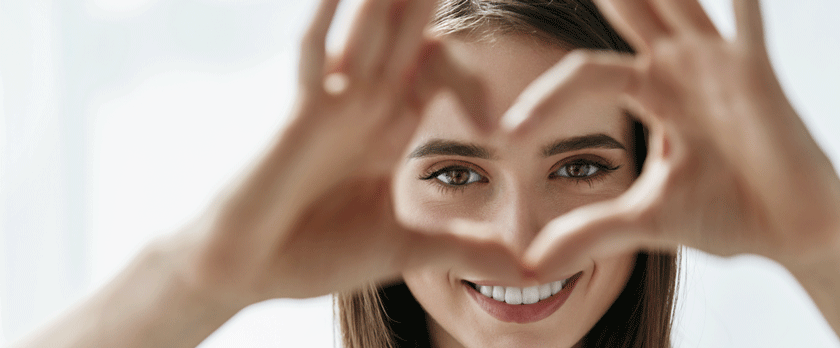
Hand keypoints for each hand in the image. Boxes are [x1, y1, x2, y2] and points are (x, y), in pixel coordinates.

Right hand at [178, 0, 523, 306]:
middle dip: (425, 3)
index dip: (468, 78)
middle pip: (405, 37)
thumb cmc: (316, 254)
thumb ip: (463, 249)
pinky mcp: (301, 116)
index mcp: (390, 130)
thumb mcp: (407, 249)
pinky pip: (314, 57)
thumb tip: (523, 270)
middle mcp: (365, 107)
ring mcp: (332, 106)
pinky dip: (327, 23)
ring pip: (367, 33)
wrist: (252, 271)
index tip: (490, 124)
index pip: (436, 73)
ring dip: (386, 0)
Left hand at [501, 0, 839, 278]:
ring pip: (677, 4)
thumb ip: (589, 232)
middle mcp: (680, 68)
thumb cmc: (726, 214)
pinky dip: (739, 1)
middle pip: (631, 13)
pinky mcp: (758, 74)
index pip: (585, 74)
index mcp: (650, 92)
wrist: (792, 232)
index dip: (547, 98)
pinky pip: (747, 23)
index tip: (508, 134)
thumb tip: (531, 266)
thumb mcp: (644, 221)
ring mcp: (718, 65)